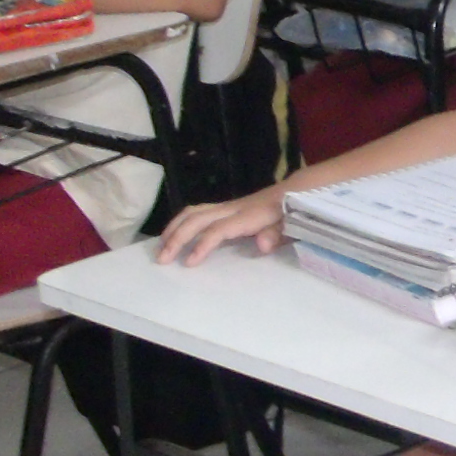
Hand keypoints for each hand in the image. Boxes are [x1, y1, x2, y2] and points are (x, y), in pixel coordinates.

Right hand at [158, 187, 287, 266]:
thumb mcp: (292, 225)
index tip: (189, 262)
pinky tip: (173, 236)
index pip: (219, 229)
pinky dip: (181, 223)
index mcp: (249, 216)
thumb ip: (277, 234)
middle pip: (197, 219)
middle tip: (162, 259)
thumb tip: (263, 245)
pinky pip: (197, 212)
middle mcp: (233, 208)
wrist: (294, 192)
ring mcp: (227, 206)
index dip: (203, 244)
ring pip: (193, 212)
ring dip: (174, 228)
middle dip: (177, 237)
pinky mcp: (224, 207)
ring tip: (161, 248)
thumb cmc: (292, 214)